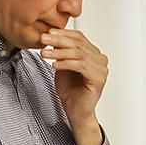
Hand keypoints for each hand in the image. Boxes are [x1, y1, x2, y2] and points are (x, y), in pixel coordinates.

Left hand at [40, 28, 107, 144]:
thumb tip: (51, 35)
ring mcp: (101, 70)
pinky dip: (66, 64)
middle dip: (58, 40)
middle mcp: (100, 60)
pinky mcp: (99, 79)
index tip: (48, 32)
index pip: (79, 38)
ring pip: (79, 54)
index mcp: (94, 54)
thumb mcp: (62, 65)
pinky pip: (81, 66)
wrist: (75, 112)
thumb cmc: (70, 91)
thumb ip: (61, 51)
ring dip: (59, 52)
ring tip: (44, 53)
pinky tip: (55, 65)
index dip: (63, 33)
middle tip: (44, 39)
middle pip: (79, 44)